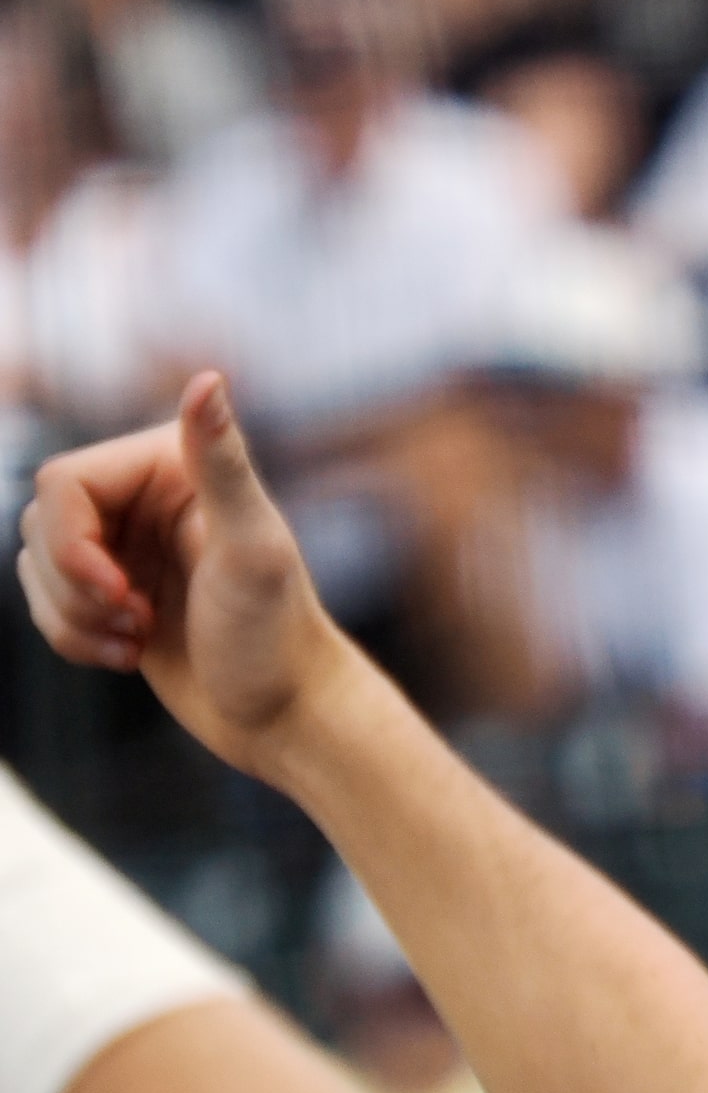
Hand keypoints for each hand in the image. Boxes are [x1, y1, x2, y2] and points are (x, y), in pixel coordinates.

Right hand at [17, 372, 353, 777]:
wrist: (286, 713)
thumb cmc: (278, 634)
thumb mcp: (252, 547)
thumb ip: (223, 462)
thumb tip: (208, 379)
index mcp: (177, 465)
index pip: (63, 481)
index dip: (72, 542)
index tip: (119, 590)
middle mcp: (148, 494)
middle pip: (42, 523)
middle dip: (75, 586)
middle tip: (138, 618)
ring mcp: (128, 545)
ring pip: (36, 566)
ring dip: (74, 617)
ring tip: (139, 637)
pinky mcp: (115, 592)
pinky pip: (48, 603)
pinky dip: (73, 637)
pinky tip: (131, 654)